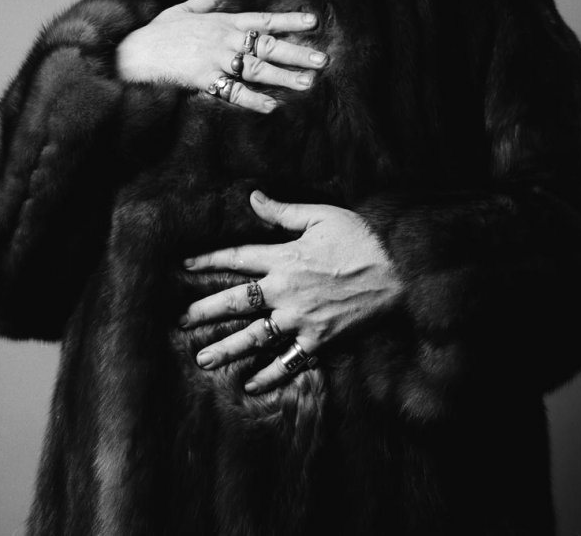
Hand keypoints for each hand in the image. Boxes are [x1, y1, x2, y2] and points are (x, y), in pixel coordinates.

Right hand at [116, 0, 327, 112]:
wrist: (134, 52)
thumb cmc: (159, 33)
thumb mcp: (185, 10)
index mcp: (224, 22)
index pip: (264, 19)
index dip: (290, 20)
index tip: (314, 22)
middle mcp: (225, 39)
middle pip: (268, 46)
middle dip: (297, 53)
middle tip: (323, 60)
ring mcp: (216, 59)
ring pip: (257, 69)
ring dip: (284, 77)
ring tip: (308, 83)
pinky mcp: (204, 79)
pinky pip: (234, 91)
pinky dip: (253, 100)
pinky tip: (272, 106)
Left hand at [179, 191, 403, 393]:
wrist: (401, 269)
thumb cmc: (362, 237)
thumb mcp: (321, 216)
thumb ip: (283, 211)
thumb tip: (253, 197)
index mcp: (285, 257)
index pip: (236, 258)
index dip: (207, 261)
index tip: (184, 266)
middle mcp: (287, 291)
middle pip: (237, 301)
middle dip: (205, 311)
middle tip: (179, 321)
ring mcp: (302, 319)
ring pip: (256, 336)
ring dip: (227, 348)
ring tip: (203, 359)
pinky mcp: (321, 340)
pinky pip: (290, 362)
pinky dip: (269, 375)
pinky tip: (250, 384)